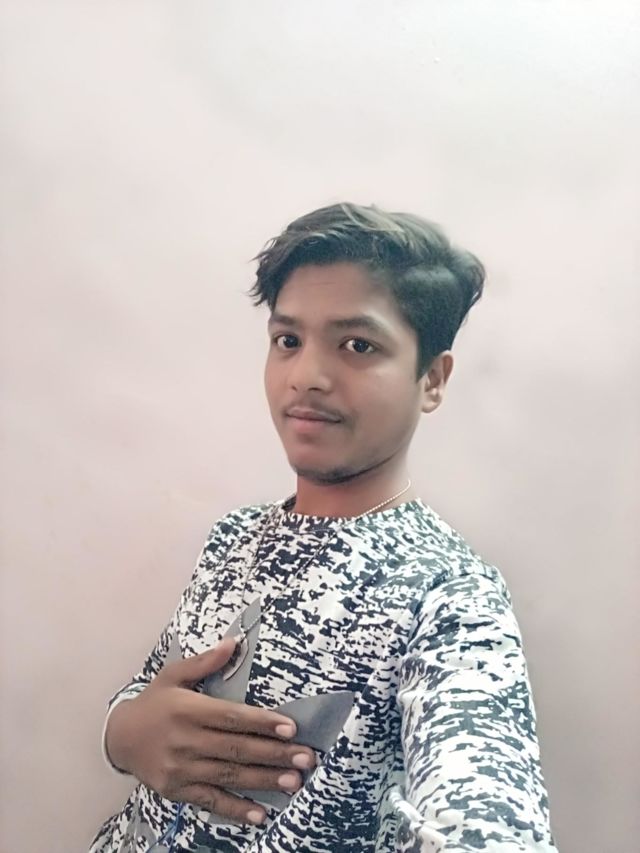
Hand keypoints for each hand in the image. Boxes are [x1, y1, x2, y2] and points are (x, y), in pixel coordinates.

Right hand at [105, 638, 315, 824]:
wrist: (119, 738)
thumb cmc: (154, 702)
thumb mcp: (173, 675)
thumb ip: (204, 662)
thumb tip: (233, 643)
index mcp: (187, 710)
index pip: (231, 717)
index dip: (261, 723)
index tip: (290, 727)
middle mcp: (185, 741)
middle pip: (236, 749)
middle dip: (274, 754)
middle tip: (306, 758)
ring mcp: (181, 769)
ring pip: (229, 776)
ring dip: (264, 781)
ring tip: (294, 782)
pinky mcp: (177, 791)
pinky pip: (211, 801)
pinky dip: (237, 809)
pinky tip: (261, 814)